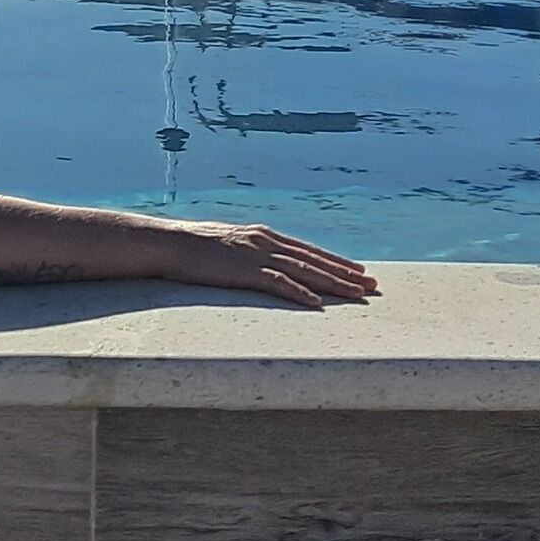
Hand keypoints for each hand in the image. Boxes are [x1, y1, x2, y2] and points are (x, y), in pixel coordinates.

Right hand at [152, 220, 378, 309]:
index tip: (358, 271)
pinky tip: (317, 304)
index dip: (335, 261)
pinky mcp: (244, 270)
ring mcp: (256, 254)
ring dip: (333, 283)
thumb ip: (247, 254)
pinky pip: (278, 283)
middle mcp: (265, 241)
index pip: (308, 250)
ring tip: (357, 294)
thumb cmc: (192, 247)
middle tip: (372, 285)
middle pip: (314, 259)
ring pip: (305, 270)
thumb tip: (260, 267)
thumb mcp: (228, 246)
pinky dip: (300, 293)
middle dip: (345, 273)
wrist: (167, 242)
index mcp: (263, 236)